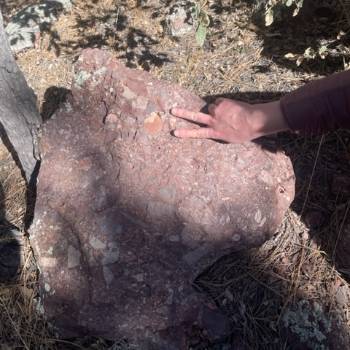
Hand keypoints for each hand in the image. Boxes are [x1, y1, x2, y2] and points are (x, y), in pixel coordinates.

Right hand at [171, 98, 288, 142]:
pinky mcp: (221, 103)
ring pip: (211, 107)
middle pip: (194, 117)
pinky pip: (219, 101)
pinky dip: (224, 103)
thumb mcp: (229, 137)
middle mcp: (213, 122)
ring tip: (229, 112)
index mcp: (214, 132)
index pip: (197, 133)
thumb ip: (218, 131)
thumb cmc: (244, 132)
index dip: (185, 133)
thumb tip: (212, 125)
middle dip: (183, 114)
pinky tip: (232, 108)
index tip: (174, 132)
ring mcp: (216, 111)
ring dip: (217, 108)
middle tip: (172, 110)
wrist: (254, 121)